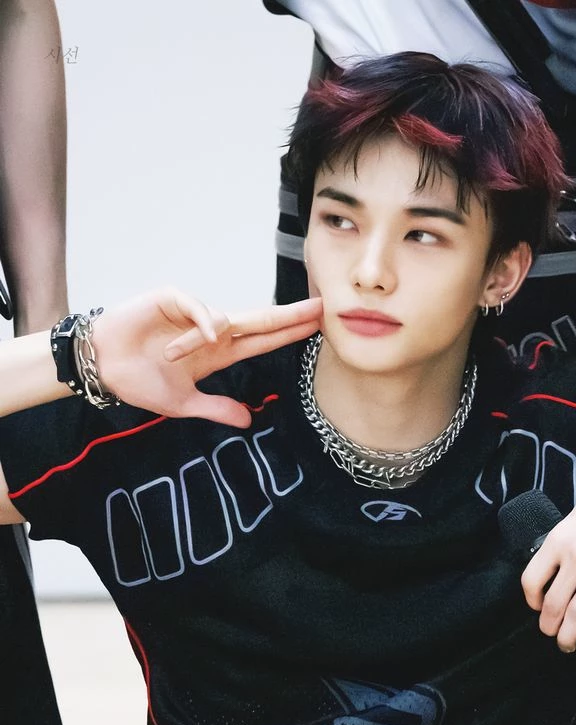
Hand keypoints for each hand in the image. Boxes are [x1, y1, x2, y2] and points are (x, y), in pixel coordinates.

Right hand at [93, 288, 321, 427]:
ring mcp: (193, 313)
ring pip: (227, 318)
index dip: (288, 334)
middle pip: (259, 320)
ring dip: (207, 340)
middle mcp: (210, 330)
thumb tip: (249, 421)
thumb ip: (216, 409)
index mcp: (217, 353)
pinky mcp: (172, 299)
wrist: (102, 366)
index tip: (315, 328)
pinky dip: (200, 324)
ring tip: (172, 357)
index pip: (262, 341)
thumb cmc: (138, 381)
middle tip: (320, 308)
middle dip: (289, 315)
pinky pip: (197, 307)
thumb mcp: (183, 404)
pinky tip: (194, 339)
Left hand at [520, 466, 575, 651]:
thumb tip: (558, 573)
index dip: (531, 601)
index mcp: (557, 541)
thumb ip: (564, 545)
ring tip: (568, 644)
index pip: (531, 581)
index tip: (536, 607)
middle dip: (548, 627)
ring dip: (569, 636)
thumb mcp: (575, 517)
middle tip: (551, 633)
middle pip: (552, 605)